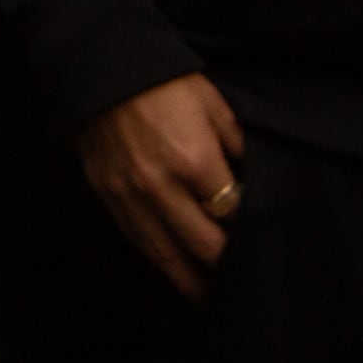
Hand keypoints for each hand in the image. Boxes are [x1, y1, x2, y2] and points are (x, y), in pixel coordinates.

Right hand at [80, 73, 246, 299]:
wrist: (102, 65)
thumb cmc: (165, 80)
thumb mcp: (216, 105)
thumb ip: (238, 147)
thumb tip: (251, 181)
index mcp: (194, 162)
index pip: (232, 215)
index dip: (248, 230)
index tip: (259, 237)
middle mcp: (161, 187)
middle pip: (203, 246)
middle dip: (226, 266)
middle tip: (245, 281)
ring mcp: (130, 195)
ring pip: (165, 255)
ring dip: (190, 280)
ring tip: (209, 298)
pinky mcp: (107, 194)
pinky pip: (136, 240)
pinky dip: (157, 260)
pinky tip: (172, 271)